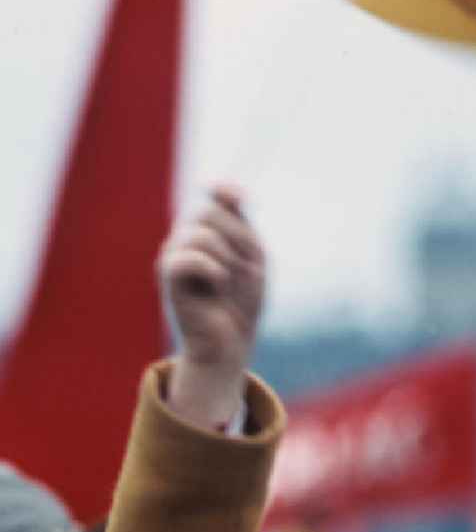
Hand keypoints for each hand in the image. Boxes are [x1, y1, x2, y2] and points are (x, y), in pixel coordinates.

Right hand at [159, 184, 265, 425]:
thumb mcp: (251, 255)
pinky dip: (213, 270)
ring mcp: (174, 254)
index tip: (244, 201)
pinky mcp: (167, 275)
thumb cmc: (242, 303)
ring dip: (228, 259)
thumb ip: (239, 220)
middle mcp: (185, 238)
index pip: (214, 197)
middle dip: (239, 241)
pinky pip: (189, 257)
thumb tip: (224, 189)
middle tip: (247, 272)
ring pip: (201, 233)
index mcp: (207, 231)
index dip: (227, 192)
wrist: (230, 342)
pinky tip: (218, 286)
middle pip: (209, 213)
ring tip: (230, 283)